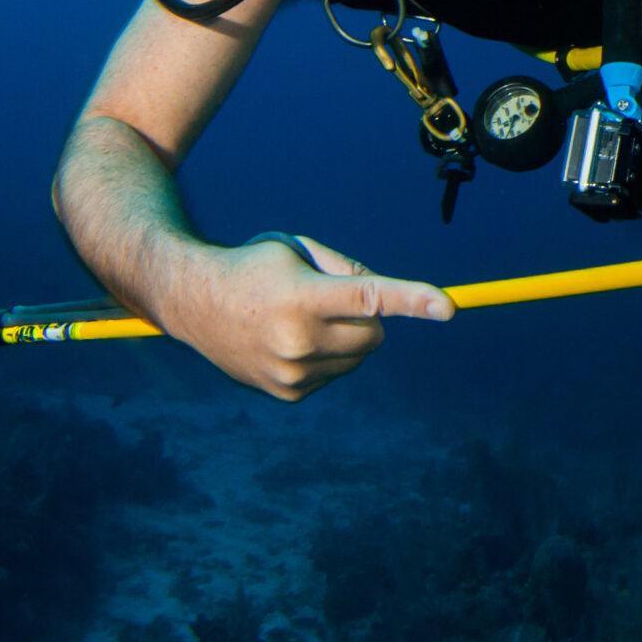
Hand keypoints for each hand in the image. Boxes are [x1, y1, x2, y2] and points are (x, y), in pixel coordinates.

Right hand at [166, 235, 453, 401]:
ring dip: (347, 336)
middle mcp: (297, 339)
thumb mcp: (298, 248)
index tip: (448, 307)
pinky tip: (289, 341)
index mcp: (301, 296)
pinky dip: (327, 356)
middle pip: (374, 332)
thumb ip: (348, 269)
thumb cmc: (254, 266)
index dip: (412, 300)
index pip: (368, 297)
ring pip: (359, 355)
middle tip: (326, 299)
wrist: (193, 303)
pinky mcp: (289, 392)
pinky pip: (336, 373)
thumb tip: (386, 300)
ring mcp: (291, 372)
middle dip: (366, 316)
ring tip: (299, 319)